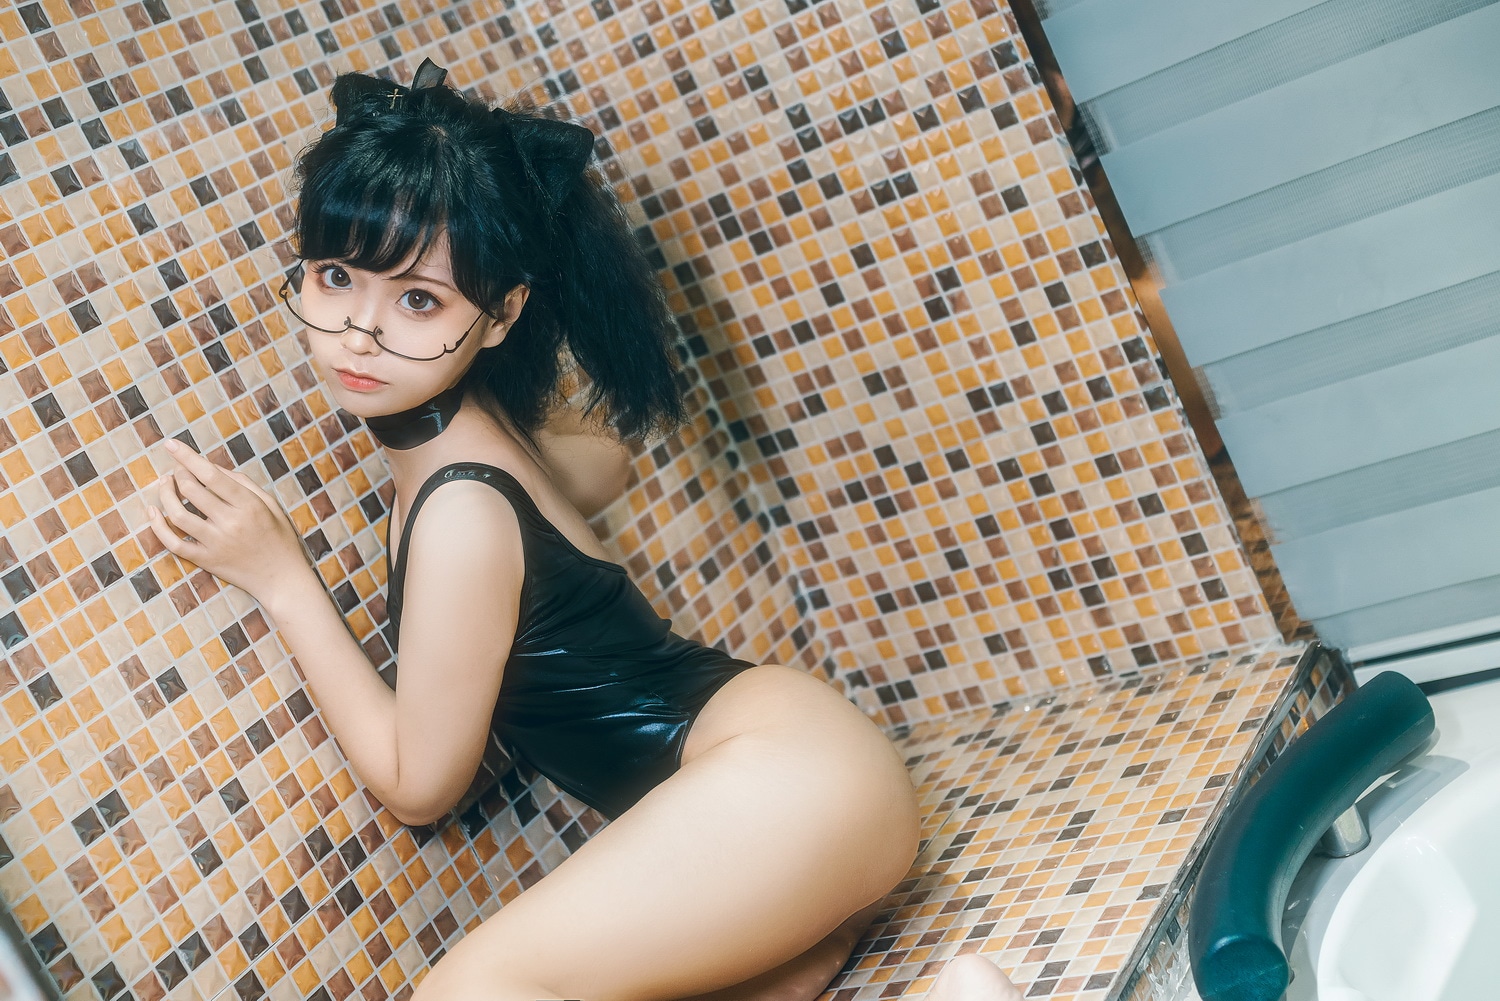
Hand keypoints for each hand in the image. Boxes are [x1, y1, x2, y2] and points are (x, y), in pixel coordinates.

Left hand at [147, 439, 309, 598]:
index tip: (171, 444)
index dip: (188, 457)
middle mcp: (231, 523)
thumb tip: (213, 467)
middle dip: (179, 474)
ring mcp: (216, 543)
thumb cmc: (279, 538)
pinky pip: (174, 543)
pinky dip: (158, 527)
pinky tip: (153, 511)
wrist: (282, 579)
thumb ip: (243, 483)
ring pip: (178, 514)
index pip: (211, 475)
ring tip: (164, 484)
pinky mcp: (206, 560)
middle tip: (177, 470)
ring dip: (165, 495)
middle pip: (192, 490)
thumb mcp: (271, 504)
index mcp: (249, 506)